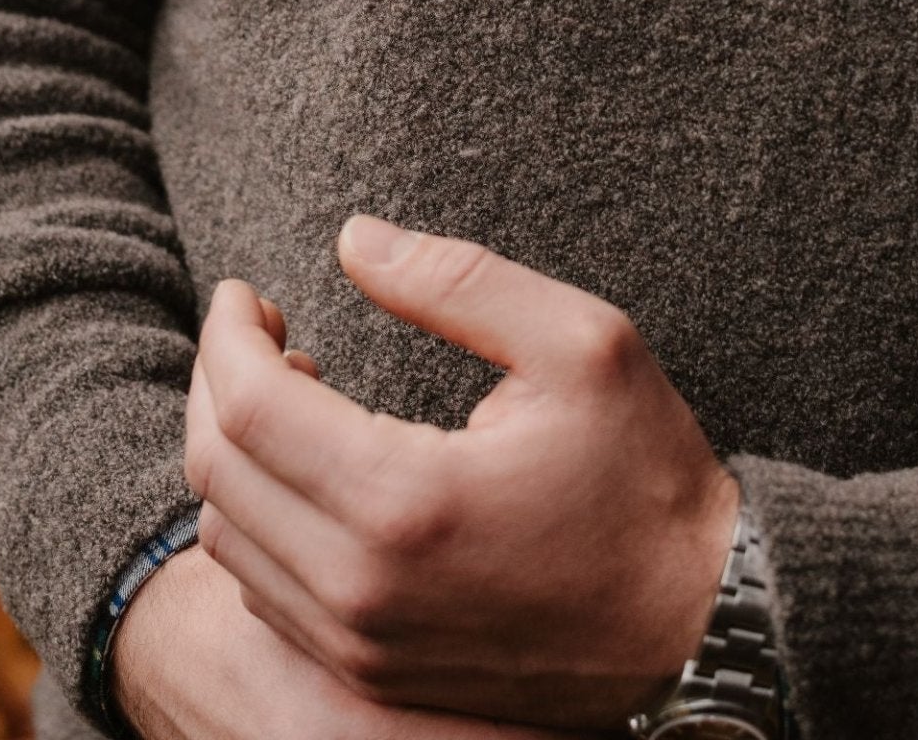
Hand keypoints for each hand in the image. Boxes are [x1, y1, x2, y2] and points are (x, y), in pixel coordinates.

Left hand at [184, 218, 740, 729]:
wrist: (701, 628)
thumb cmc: (647, 476)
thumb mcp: (581, 343)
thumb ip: (459, 280)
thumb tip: (353, 238)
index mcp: (406, 500)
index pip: (251, 405)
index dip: (228, 333)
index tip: (243, 291)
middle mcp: (363, 589)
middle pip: (218, 473)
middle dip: (217, 382)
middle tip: (255, 328)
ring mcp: (363, 647)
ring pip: (228, 541)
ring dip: (233, 454)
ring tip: (287, 389)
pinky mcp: (373, 679)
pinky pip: (264, 596)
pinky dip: (257, 521)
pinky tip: (308, 471)